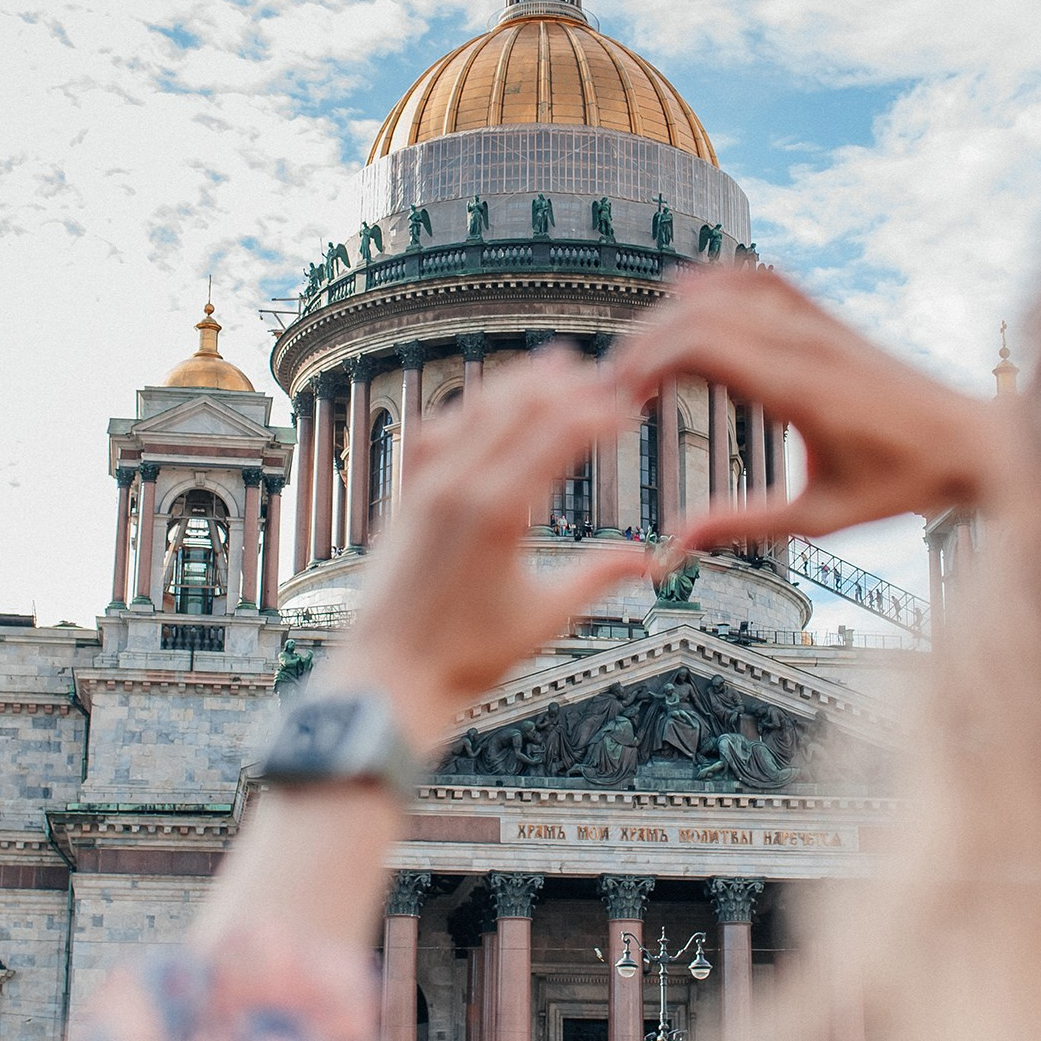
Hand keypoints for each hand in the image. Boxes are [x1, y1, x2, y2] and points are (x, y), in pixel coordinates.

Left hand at [324, 346, 655, 747]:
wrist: (390, 676)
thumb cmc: (466, 658)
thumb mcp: (545, 617)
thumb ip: (598, 577)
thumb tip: (650, 561)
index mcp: (499, 513)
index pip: (558, 435)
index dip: (598, 413)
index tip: (630, 405)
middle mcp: (457, 488)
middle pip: (520, 408)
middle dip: (566, 385)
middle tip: (603, 373)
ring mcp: (424, 488)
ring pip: (475, 410)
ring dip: (518, 384)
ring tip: (555, 363)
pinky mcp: (404, 497)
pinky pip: (435, 431)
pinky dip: (468, 408)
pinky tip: (487, 402)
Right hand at [609, 265, 1007, 550]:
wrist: (974, 442)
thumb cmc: (903, 484)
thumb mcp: (821, 517)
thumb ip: (745, 524)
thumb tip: (677, 542)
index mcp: (799, 388)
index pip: (698, 345)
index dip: (644, 364)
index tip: (618, 403)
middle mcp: (806, 344)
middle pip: (698, 313)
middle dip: (642, 342)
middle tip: (611, 386)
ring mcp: (820, 324)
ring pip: (727, 291)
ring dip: (673, 315)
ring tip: (640, 355)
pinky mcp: (830, 319)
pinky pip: (766, 279)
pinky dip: (722, 278)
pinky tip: (689, 288)